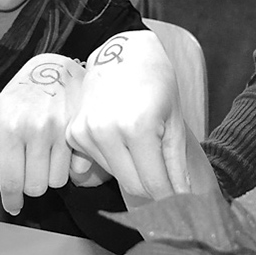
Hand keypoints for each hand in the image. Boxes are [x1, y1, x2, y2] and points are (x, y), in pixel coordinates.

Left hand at [0, 53, 86, 214]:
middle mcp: (37, 130)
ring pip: (59, 180)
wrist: (55, 66)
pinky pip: (79, 168)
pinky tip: (66, 155)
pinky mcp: (82, 130)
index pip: (11, 179)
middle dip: (33, 184)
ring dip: (52, 175)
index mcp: (12, 127)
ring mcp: (62, 130)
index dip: (12, 200)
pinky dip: (72, 167)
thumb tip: (12, 174)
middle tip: (32, 172)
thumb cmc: (24, 91)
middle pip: (37, 186)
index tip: (14, 207)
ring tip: (48, 158)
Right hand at [66, 30, 190, 199]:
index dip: (169, 197)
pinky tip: (124, 138)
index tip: (179, 201)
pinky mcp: (73, 133)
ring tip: (144, 144)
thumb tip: (182, 196)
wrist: (125, 52)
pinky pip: (97, 163)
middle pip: (133, 185)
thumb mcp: (175, 119)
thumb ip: (176, 162)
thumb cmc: (157, 82)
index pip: (153, 184)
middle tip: (167, 178)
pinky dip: (114, 159)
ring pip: (115, 175)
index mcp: (138, 127)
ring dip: (133, 170)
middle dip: (154, 188)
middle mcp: (107, 131)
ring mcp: (86, 132)